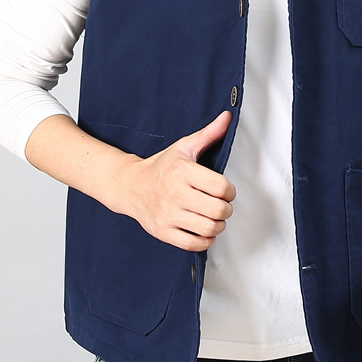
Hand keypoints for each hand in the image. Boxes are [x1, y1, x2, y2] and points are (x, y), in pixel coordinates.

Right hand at [111, 111, 235, 251]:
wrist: (130, 186)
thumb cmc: (162, 166)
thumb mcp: (184, 147)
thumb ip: (209, 134)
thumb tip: (227, 117)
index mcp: (182, 171)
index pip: (221, 188)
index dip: (230, 191)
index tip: (226, 191)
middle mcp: (174, 193)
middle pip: (218, 210)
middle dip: (226, 209)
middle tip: (221, 205)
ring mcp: (167, 214)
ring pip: (208, 229)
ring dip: (218, 225)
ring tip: (213, 218)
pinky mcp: (162, 231)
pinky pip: (193, 244)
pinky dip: (205, 240)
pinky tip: (203, 231)